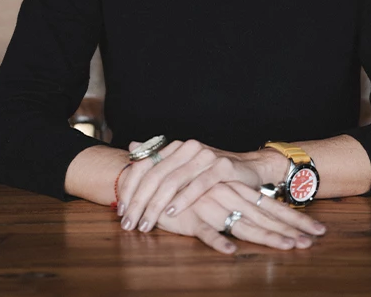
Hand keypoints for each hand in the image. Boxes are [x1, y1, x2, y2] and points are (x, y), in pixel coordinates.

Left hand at [118, 139, 281, 232]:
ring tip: (146, 224)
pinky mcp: (222, 167)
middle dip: (139, 202)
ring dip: (156, 206)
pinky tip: (170, 213)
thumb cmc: (212, 173)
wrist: (250, 168)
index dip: (130, 188)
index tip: (120, 210)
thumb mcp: (183, 166)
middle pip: (155, 175)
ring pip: (173, 181)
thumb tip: (131, 147)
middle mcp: (188, 148)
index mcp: (175, 147)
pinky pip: (198, 185)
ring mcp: (205, 156)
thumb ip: (157, 158)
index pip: (144, 165)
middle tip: (129, 223)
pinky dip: (183, 199)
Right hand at [155, 181, 326, 254]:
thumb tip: (258, 214)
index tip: (318, 231)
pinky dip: (219, 242)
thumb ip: (235, 205)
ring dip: (268, 237)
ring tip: (289, 247)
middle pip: (266, 217)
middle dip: (291, 230)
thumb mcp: (215, 196)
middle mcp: (230, 198)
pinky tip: (232, 252)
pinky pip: (207, 232)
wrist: (153, 178)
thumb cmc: (187, 191)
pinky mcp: (192, 218)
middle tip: (314, 241)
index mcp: (238, 192)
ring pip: (244, 225)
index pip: (273, 207)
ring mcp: (212, 207)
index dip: (295, 219)